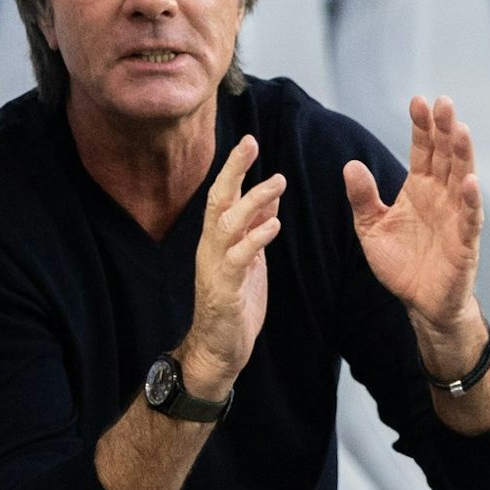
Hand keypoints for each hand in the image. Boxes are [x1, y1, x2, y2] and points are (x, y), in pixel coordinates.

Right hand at [180, 135, 285, 396]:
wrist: (217, 348)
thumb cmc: (233, 303)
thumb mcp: (249, 258)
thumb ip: (255, 227)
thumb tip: (270, 195)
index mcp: (217, 239)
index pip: (223, 194)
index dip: (235, 167)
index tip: (249, 141)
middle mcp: (211, 247)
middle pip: (218, 199)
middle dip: (234, 170)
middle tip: (251, 143)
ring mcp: (216, 267)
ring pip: (227, 224)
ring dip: (252, 201)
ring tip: (277, 181)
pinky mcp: (225, 289)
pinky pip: (239, 258)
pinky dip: (255, 239)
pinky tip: (273, 225)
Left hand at [343, 96, 484, 343]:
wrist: (420, 304)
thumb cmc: (401, 264)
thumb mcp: (371, 229)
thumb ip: (363, 199)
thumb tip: (349, 166)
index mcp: (419, 189)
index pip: (423, 150)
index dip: (421, 126)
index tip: (418, 101)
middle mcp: (441, 196)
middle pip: (445, 156)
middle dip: (445, 130)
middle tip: (444, 103)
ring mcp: (456, 217)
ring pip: (462, 179)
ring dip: (463, 155)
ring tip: (460, 130)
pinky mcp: (465, 243)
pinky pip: (470, 218)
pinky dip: (471, 200)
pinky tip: (470, 181)